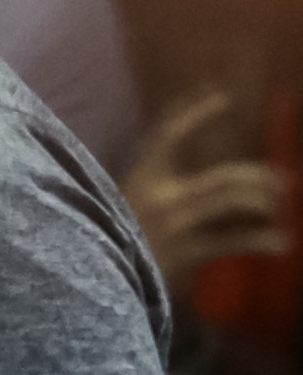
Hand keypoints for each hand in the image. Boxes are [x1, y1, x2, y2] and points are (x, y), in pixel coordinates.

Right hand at [125, 91, 287, 287]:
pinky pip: (233, 241)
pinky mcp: (186, 251)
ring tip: (277, 209)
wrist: (92, 278)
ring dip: (264, 202)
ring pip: (233, 200)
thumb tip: (187, 178)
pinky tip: (281, 244)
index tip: (222, 97)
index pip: (170, 135)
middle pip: (224, 175)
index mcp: (143, 178)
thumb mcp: (124, 204)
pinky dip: (262, 242)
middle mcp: (162, 196)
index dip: (196, 113)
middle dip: (259, 177)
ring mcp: (176, 223)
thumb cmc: (108, 240)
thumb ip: (153, 187)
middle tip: (281, 182)